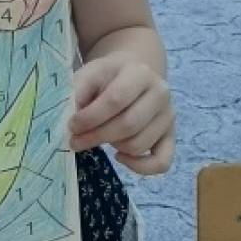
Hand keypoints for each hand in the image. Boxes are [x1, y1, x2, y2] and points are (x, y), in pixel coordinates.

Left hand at [69, 52, 174, 174]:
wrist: (132, 73)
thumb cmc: (107, 76)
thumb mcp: (89, 74)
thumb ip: (78, 91)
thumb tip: (70, 117)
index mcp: (139, 73)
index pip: (116, 100)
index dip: (91, 117)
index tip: (72, 125)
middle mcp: (160, 93)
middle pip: (129, 125)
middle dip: (97, 136)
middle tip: (75, 141)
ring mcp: (168, 116)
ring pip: (139, 144)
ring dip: (112, 146)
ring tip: (98, 137)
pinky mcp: (170, 136)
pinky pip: (162, 162)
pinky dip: (140, 167)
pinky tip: (120, 156)